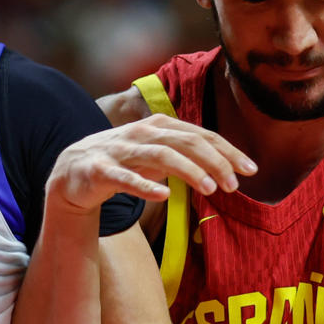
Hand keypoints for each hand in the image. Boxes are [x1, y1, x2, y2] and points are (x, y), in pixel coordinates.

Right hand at [47, 116, 257, 214]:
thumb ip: (189, 156)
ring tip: (210, 189)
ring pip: (160, 155)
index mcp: (160, 127)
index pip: (201, 135)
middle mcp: (142, 133)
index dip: (228, 151)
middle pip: (186, 141)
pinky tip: (163, 196)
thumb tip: (228, 167)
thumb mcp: (159, 155)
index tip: (251, 170)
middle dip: (215, 161)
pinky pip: (124, 177)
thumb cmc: (125, 163)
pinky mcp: (100, 170)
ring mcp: (121, 150)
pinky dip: (144, 186)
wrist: (72, 171)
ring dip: (189, 170)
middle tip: (235, 184)